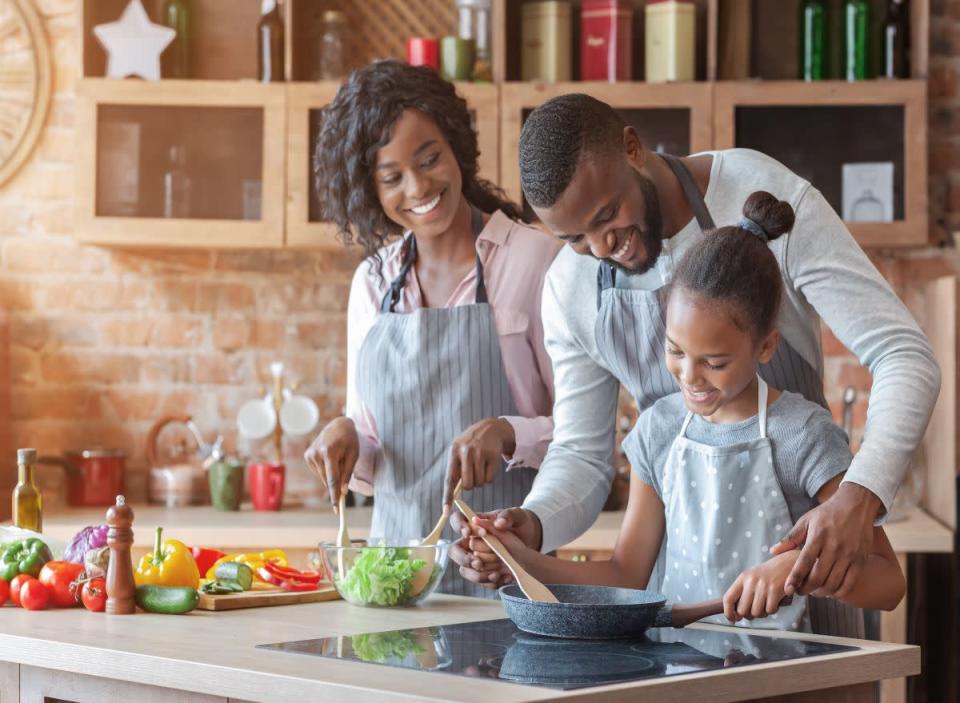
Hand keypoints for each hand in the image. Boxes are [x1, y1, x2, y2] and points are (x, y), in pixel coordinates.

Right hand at [303, 416, 358, 508]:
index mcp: (329, 452)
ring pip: (322, 477)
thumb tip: (343, 491)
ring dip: (331, 476)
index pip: (332, 479)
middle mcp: (316, 454)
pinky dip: (326, 471)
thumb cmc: (349, 440)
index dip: (334, 495)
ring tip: (339, 461)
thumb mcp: (354, 455)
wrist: (338, 424)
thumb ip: (347, 473)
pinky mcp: (307, 456)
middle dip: (336, 487)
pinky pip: (319, 472)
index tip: (336, 508)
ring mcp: (310, 454)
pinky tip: (331, 459)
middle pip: (327, 479)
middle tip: (343, 496)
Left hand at [443, 417, 516, 507]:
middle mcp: (466, 452)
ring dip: (480, 480)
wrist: (491, 427)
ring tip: (481, 466)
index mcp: (454, 452)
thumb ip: (455, 467)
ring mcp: (480, 453)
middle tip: (473, 474)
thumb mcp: (459, 449)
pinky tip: (489, 466)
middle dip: (470, 485)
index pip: (449, 479)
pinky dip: (489, 478)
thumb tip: (453, 492)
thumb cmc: (471, 443)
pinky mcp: (493, 456)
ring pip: (479, 483)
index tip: (445, 512)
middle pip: (467, 485)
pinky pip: (489, 479)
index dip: (447, 497)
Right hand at [448, 507, 540, 587]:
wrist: (531, 541)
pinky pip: (481, 582)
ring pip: (465, 570)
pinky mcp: (485, 573)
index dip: (458, 526)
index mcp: (475, 524)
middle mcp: (471, 542)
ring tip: (496, 573)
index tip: (468, 532)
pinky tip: (507, 577)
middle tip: (479, 562)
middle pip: (454, 551)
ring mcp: (476, 559)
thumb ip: (507, 516)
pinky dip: (492, 582)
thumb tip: (499, 523)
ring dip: (478, 575)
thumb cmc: (518, 523)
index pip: (456, 520)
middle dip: (464, 558)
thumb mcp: (516, 515)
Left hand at [723, 551, 796, 622]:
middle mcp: (751, 581)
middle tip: (757, 610)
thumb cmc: (770, 575)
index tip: (733, 620)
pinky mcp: (775, 590)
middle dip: (749, 615)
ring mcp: (762, 586)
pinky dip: (773, 609)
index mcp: (743, 578)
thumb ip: (743, 594)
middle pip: (742, 610)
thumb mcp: (753, 578)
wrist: (789, 563)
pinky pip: (770, 610)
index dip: (728, 612)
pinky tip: (776, 601)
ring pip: (756, 612)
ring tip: (767, 603)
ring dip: (763, 613)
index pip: (728, 598)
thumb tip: (736, 616)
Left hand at [771, 483, 880, 597]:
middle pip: (818, 577)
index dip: (794, 579)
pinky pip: (850, 583)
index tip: (787, 589)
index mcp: (818, 537)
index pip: (803, 563)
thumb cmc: (827, 514)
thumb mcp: (806, 521)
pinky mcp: (861, 560)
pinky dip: (839, 592)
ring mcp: (849, 554)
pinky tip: (831, 592)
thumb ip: (790, 538)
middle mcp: (834, 547)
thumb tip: (773, 551)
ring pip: (833, 583)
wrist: (856, 505)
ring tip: (813, 592)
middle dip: (806, 589)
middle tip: (800, 592)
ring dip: (821, 593)